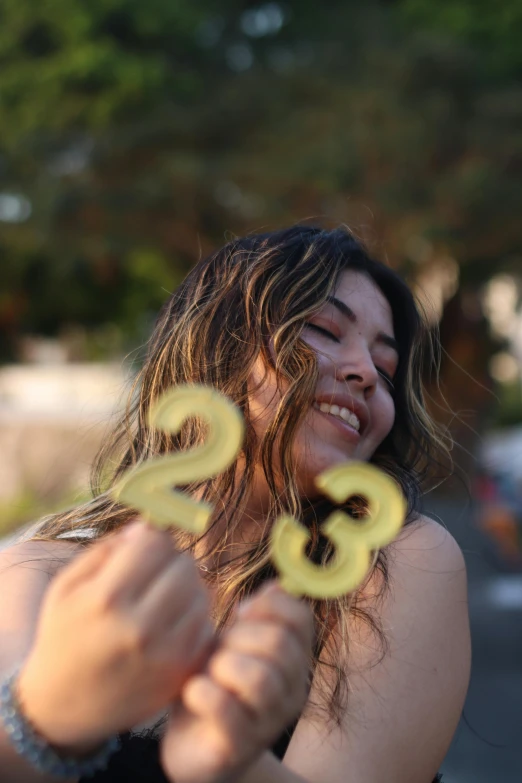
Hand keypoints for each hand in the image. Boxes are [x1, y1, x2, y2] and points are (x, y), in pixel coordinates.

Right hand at [17, 521, 213, 753]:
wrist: (63, 705)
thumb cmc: (64, 635)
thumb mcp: (67, 586)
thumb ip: (107, 549)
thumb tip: (148, 527)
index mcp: (106, 599)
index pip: (155, 543)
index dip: (152, 538)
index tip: (144, 547)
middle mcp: (140, 627)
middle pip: (184, 565)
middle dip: (172, 559)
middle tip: (157, 569)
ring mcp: (165, 653)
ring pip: (201, 592)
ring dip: (186, 586)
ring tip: (163, 594)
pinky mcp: (181, 672)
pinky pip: (205, 624)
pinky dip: (192, 615)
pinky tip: (171, 620)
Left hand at [160, 582, 313, 782]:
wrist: (193, 747)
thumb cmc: (214, 685)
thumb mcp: (233, 644)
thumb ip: (254, 618)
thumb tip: (275, 586)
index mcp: (294, 661)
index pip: (301, 618)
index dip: (268, 606)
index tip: (239, 613)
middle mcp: (291, 692)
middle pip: (279, 644)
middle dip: (239, 638)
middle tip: (218, 651)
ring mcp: (268, 723)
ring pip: (261, 678)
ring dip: (224, 667)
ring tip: (208, 674)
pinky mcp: (239, 749)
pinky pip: (227, 710)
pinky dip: (203, 693)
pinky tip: (193, 691)